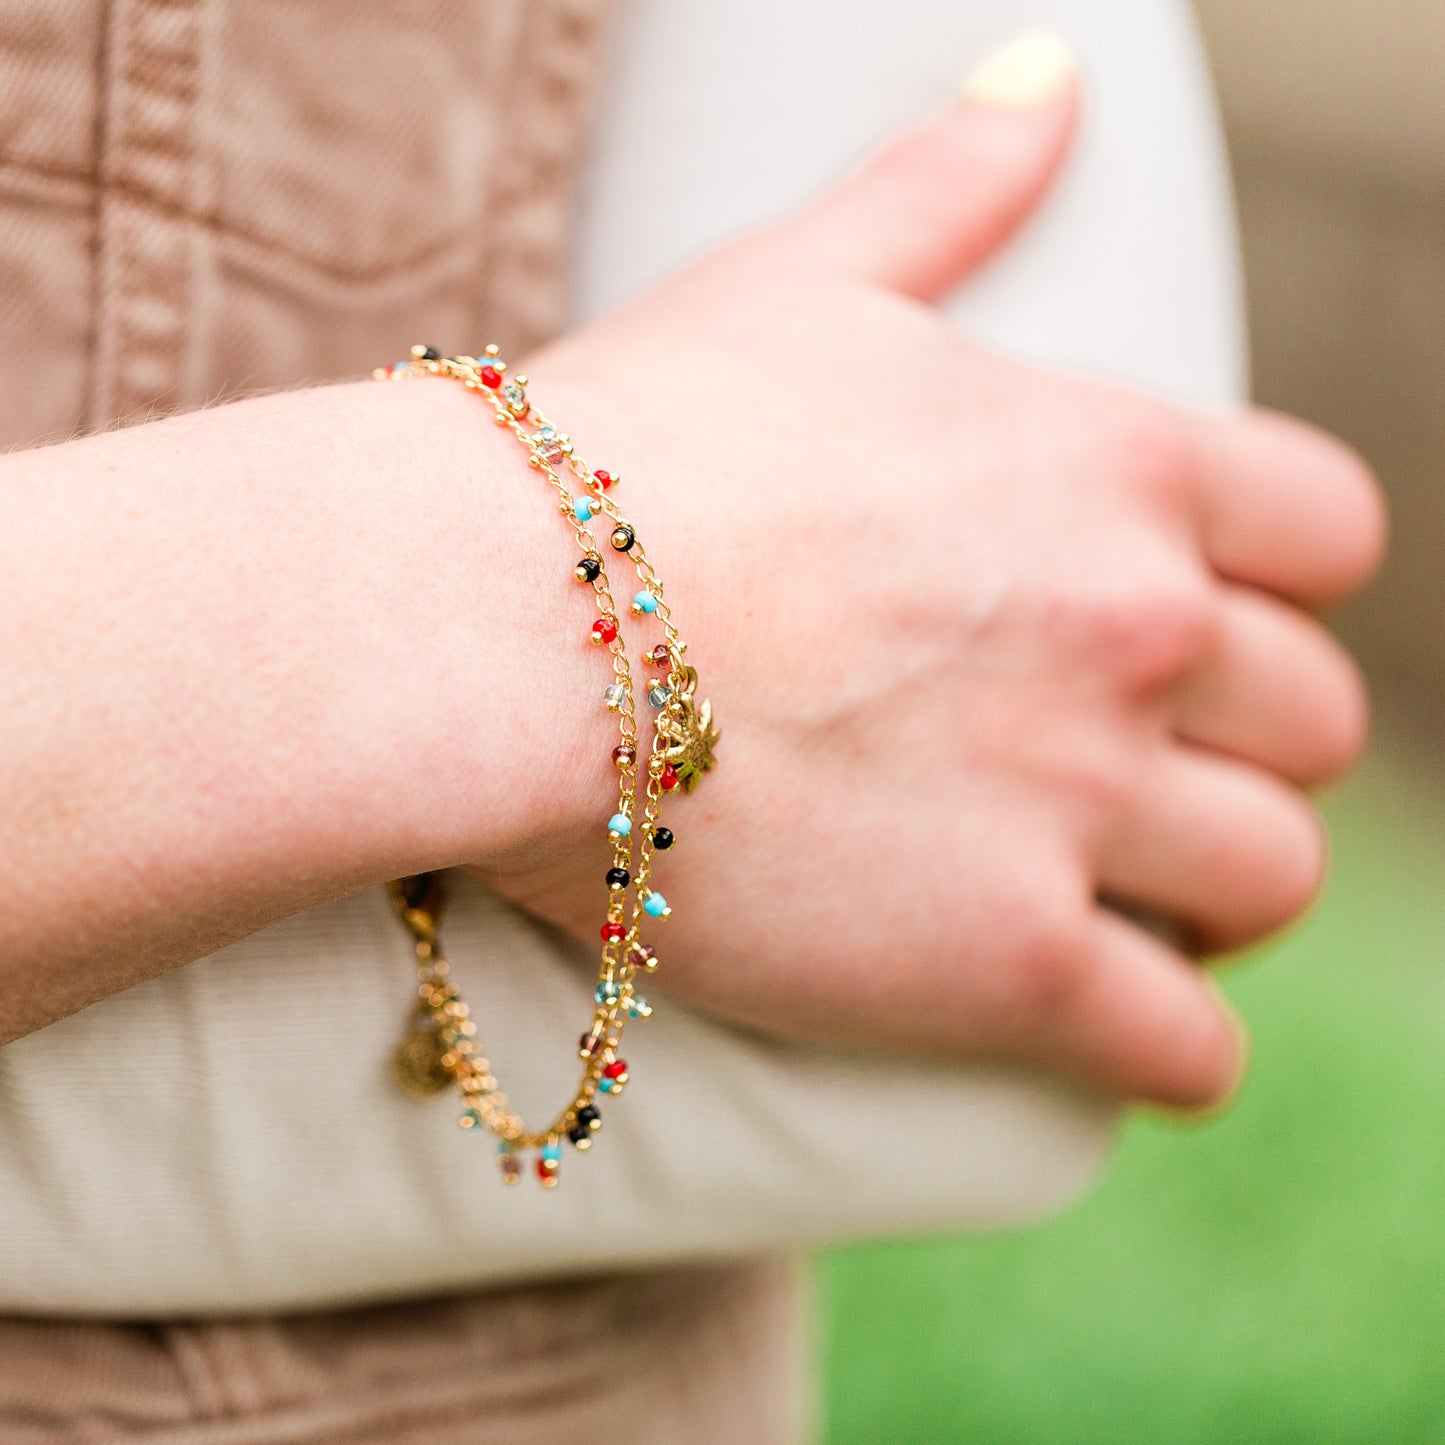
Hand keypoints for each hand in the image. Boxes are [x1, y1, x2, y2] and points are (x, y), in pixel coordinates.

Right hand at [489, 75, 1382, 1107]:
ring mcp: (1081, 801)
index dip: (1283, 594)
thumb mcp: (803, 290)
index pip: (1326, 534)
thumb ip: (947, 189)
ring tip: (1139, 906)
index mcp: (1114, 467)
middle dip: (1248, 754)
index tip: (1212, 634)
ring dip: (1221, 897)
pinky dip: (1174, 1055)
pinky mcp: (1006, 961)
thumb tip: (1051, 74)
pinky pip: (1182, 1044)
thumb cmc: (626, 452)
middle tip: (1150, 781)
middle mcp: (1136, 630)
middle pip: (1311, 722)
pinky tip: (1122, 1034)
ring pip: (1270, 879)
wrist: (500, 627)